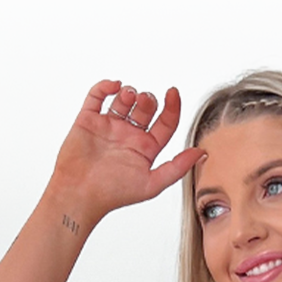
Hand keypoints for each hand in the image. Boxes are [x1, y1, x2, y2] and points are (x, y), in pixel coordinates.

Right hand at [46, 79, 205, 223]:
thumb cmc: (112, 194)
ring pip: (124, 99)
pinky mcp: (88, 120)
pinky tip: (114, 86)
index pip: (165, 123)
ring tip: (128, 98)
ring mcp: (108, 127)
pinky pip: (97, 96)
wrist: (79, 195)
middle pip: (146, 108)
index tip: (173, 93)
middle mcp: (128, 136)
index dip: (171, 106)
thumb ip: (178, 167)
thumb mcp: (152, 184)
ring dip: (130, 92)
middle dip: (148, 100)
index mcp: (145, 149)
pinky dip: (105, 86)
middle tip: (144, 101)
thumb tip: (202, 153)